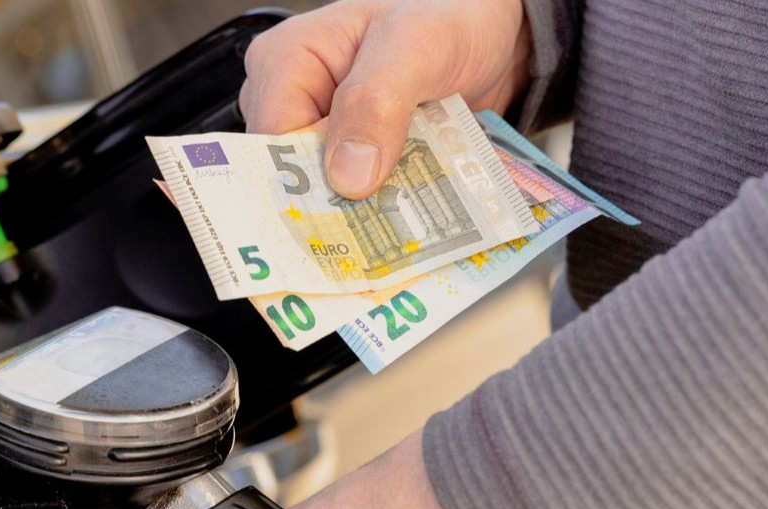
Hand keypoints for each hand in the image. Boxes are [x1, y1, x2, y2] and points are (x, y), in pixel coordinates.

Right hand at [240, 0, 533, 198]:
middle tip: (379, 228)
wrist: (497, 33)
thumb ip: (377, 100)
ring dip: (364, 214)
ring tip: (401, 222)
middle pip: (293, 175)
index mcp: (285, 62)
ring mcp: (327, 135)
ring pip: (326, 194)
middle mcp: (296, 101)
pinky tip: (409, 216)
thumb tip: (346, 174)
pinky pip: (357, 200)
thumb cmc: (452, 16)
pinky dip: (384, 210)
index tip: (345, 213)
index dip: (302, 180)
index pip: (270, 141)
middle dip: (333, 206)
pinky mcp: (359, 162)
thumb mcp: (417, 44)